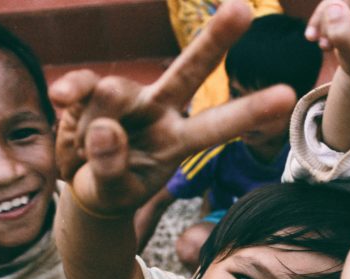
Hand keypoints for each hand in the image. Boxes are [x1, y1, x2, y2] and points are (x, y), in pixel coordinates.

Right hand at [49, 0, 296, 215]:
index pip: (218, 125)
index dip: (250, 110)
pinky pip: (83, 85)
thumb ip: (111, 166)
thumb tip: (106, 126)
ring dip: (98, 116)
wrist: (82, 183)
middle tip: (243, 10)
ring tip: (87, 142)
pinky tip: (61, 99)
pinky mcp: (93, 92)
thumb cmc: (111, 187)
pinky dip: (72, 92)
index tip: (287, 95)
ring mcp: (129, 98)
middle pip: (189, 71)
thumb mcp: (113, 190)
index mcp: (180, 140)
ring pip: (116, 91)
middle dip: (214, 41)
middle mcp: (161, 111)